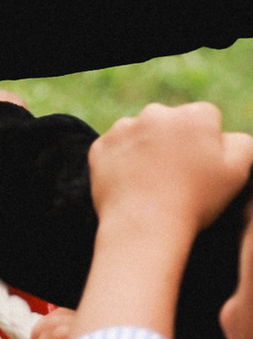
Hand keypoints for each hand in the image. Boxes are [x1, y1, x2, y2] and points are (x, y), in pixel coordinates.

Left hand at [87, 99, 252, 233]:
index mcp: (194, 115)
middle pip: (172, 122)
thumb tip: (228, 136)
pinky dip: (123, 161)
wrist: (145, 226)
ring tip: (154, 182)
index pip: (207, 119)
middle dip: (176, 141)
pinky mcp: (101, 146)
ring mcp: (124, 128)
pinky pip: (116, 148)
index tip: (202, 168)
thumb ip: (242, 144)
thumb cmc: (196, 201)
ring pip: (142, 132)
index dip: (207, 145)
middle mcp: (157, 112)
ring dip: (148, 149)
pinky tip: (133, 184)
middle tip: (178, 176)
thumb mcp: (239, 171)